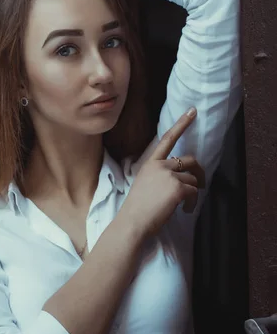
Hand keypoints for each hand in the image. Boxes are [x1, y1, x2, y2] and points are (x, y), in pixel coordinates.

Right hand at [120, 108, 204, 238]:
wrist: (132, 222)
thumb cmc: (136, 209)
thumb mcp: (143, 185)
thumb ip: (158, 177)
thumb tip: (177, 181)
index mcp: (150, 163)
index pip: (168, 138)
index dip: (182, 123)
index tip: (192, 111)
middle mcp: (161, 165)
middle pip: (190, 161)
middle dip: (199, 172)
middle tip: (200, 184)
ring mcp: (170, 175)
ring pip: (193, 180)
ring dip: (193, 194)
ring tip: (184, 206)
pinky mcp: (178, 188)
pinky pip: (194, 193)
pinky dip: (192, 204)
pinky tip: (184, 210)